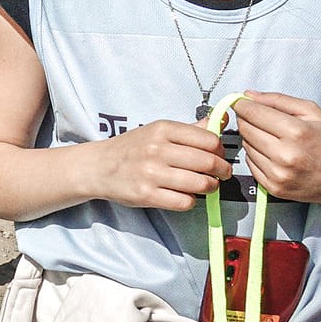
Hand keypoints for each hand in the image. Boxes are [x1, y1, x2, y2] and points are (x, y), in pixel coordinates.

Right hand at [91, 119, 230, 211]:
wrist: (98, 166)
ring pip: (200, 184)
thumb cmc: (131, 148)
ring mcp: (151, 173)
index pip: (208, 139)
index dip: (220, 150)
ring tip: (207, 186)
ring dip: (210, 187)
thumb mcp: (157, 130)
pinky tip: (186, 195)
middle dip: (222, 170)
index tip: (220, 155)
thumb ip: (189, 129)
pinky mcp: (147, 195)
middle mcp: (157, 149)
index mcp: (162, 129)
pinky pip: (184, 201)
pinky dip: (191, 201)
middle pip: (208, 162)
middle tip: (221, 173)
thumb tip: (221, 120)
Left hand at [231, 91, 320, 206]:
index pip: (252, 113)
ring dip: (252, 138)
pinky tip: (273, 153)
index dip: (242, 104)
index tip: (240, 101)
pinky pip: (250, 164)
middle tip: (258, 117)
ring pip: (246, 146)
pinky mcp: (274, 188)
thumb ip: (278, 100)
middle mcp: (285, 155)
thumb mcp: (312, 112)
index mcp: (296, 132)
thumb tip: (248, 95)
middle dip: (247, 119)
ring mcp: (278, 174)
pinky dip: (256, 155)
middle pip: (245, 129)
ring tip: (273, 137)